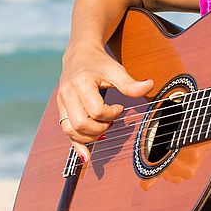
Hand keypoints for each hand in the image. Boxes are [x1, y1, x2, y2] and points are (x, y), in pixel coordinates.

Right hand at [57, 43, 153, 161]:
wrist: (79, 54)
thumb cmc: (99, 63)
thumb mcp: (116, 70)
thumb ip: (130, 83)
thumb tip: (150, 85)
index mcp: (81, 83)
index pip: (95, 110)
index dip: (111, 114)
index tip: (120, 108)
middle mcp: (67, 94)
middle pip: (80, 123)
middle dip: (100, 128)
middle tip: (111, 121)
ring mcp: (62, 103)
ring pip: (70, 130)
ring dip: (89, 136)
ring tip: (103, 129)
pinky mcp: (61, 109)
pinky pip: (66, 131)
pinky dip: (77, 144)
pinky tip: (87, 155)